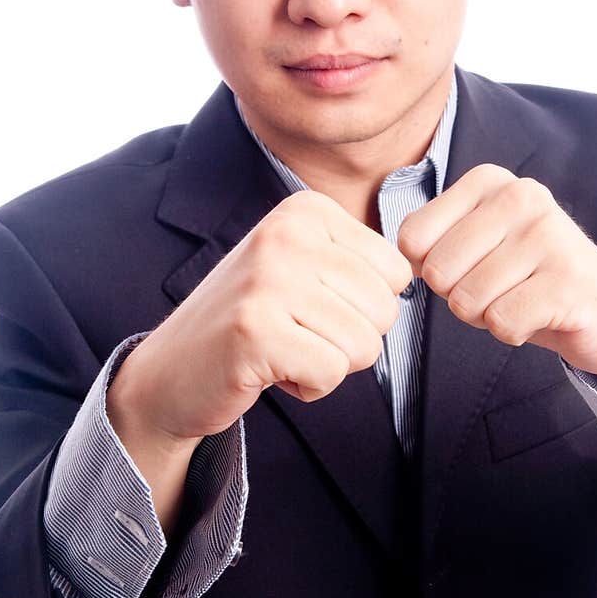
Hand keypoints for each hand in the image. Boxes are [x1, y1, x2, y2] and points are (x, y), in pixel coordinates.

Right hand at [111, 189, 411, 443]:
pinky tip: (269, 371)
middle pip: (385, 310)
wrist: (171, 372)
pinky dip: (309, 386)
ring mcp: (267, 279)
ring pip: (364, 345)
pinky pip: (331, 372)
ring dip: (328, 365)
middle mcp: (286, 233)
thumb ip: (359, 264)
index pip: (396, 272)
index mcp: (306, 210)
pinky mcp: (254, 331)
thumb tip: (425, 272)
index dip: (362, 308)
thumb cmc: (253, 324)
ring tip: (280, 349)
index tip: (310, 307)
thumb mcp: (305, 270)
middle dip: (348, 340)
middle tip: (294, 334)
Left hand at [397, 165, 596, 377]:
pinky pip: (502, 323)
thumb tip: (391, 259)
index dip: (433, 270)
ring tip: (523, 299)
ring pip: (468, 301)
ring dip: (489, 317)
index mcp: (491, 181)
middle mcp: (522, 196)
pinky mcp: (569, 280)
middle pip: (437, 271)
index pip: (412, 238)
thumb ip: (432, 242)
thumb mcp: (476, 247)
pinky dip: (513, 332)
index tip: (473, 267)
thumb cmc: (529, 281)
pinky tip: (540, 316)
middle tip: (501, 289)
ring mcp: (549, 235)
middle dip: (460, 297)